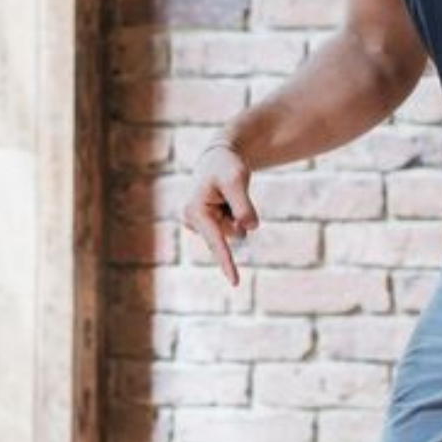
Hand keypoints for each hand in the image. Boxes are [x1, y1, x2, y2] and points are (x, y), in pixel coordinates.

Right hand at [181, 141, 257, 287]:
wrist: (218, 159)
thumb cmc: (225, 167)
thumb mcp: (237, 180)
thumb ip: (243, 206)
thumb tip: (250, 229)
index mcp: (194, 211)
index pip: (216, 241)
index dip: (227, 262)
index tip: (235, 282)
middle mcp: (192, 221)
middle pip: (231, 234)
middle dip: (238, 215)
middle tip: (231, 190)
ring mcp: (199, 225)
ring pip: (234, 233)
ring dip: (236, 214)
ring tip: (225, 195)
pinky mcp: (207, 227)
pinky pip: (232, 229)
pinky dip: (234, 215)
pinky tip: (224, 202)